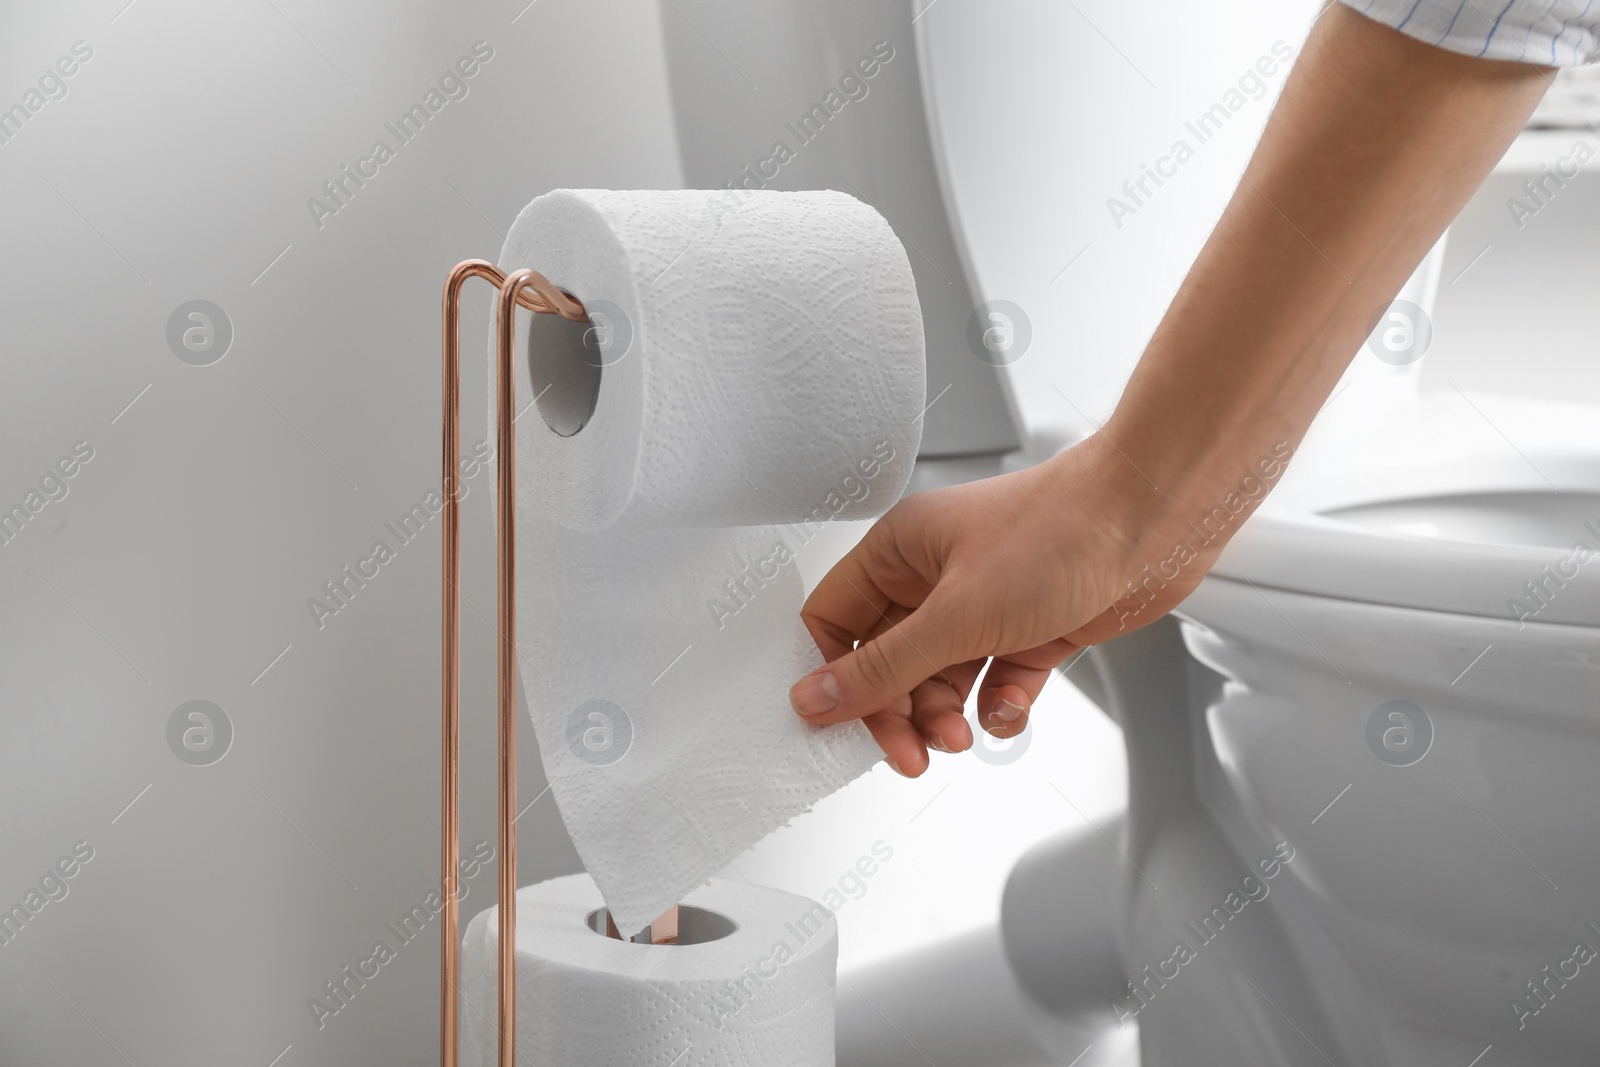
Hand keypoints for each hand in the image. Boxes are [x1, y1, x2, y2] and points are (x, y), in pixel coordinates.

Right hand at [788, 433, 1206, 776]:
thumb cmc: (1060, 532)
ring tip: (962, 734)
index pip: (834, 620)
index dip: (830, 674)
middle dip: (896, 711)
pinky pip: (995, 682)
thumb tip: (815, 699)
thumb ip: (883, 668)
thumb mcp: (956, 615)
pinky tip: (1010, 708)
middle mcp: (937, 576)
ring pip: (940, 679)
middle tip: (910, 752)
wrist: (1154, 521)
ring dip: (945, 715)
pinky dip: (999, 705)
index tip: (836, 723)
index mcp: (900, 550)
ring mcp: (985, 604)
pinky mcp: (1030, 629)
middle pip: (887, 662)